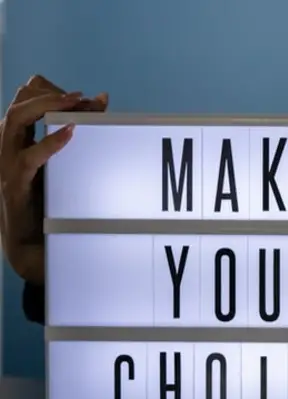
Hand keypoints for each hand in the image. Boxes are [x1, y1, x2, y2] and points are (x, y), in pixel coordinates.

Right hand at [0, 75, 107, 283]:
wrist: (33, 241)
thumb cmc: (49, 198)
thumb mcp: (63, 160)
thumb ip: (79, 130)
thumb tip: (102, 98)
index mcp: (16, 139)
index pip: (24, 99)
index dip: (49, 91)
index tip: (80, 96)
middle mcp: (6, 146)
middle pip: (18, 105)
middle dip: (49, 95)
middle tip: (80, 97)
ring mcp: (6, 163)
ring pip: (15, 121)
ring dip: (46, 108)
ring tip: (75, 105)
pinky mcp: (14, 183)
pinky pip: (28, 157)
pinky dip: (50, 143)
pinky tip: (70, 133)